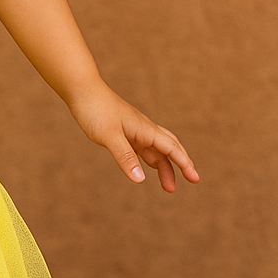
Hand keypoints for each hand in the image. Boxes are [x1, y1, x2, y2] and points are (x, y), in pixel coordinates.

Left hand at [66, 80, 199, 191]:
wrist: (82, 90)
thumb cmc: (96, 110)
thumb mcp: (110, 136)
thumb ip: (125, 157)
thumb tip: (140, 179)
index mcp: (145, 129)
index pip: (171, 148)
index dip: (184, 163)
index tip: (195, 178)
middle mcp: (143, 129)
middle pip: (169, 148)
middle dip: (180, 165)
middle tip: (191, 181)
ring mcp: (134, 131)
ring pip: (155, 151)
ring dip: (164, 167)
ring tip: (168, 187)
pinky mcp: (123, 132)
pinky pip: (142, 149)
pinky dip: (149, 160)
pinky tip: (146, 169)